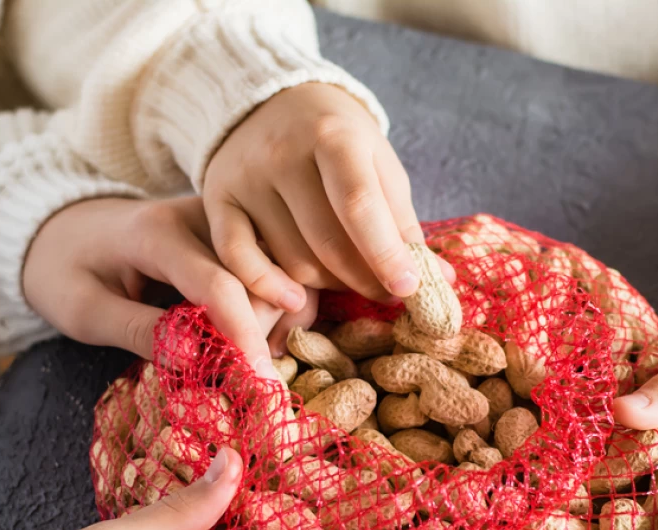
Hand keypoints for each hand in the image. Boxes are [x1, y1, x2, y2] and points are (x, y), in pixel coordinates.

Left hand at [23, 195, 278, 378]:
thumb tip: (196, 359)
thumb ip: (138, 332)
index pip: (216, 284)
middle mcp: (201, 215)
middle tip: (239, 376)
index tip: (259, 382)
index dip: (242, 336)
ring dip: (277, 318)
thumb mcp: (84, 311)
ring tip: (250, 356)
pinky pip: (276, 264)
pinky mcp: (237, 230)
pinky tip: (263, 334)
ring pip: (278, 270)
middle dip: (257, 332)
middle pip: (258, 277)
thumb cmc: (66, 272)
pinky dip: (281, 303)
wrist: (63, 228)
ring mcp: (224, 219)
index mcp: (155, 232)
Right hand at [203, 82, 453, 306]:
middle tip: (386, 292)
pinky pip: (239, 259)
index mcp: (332, 136)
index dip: (386, 253)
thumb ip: (403, 222)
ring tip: (348, 280)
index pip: (358, 204)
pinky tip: (296, 300)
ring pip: (291, 260)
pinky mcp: (218, 200)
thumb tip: (439, 280)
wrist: (270, 101)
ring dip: (328, 285)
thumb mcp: (378, 165)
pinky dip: (268, 288)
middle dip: (364, 280)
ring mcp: (246, 178)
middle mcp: (282, 155)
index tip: (409, 288)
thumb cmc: (338, 140)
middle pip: (326, 243)